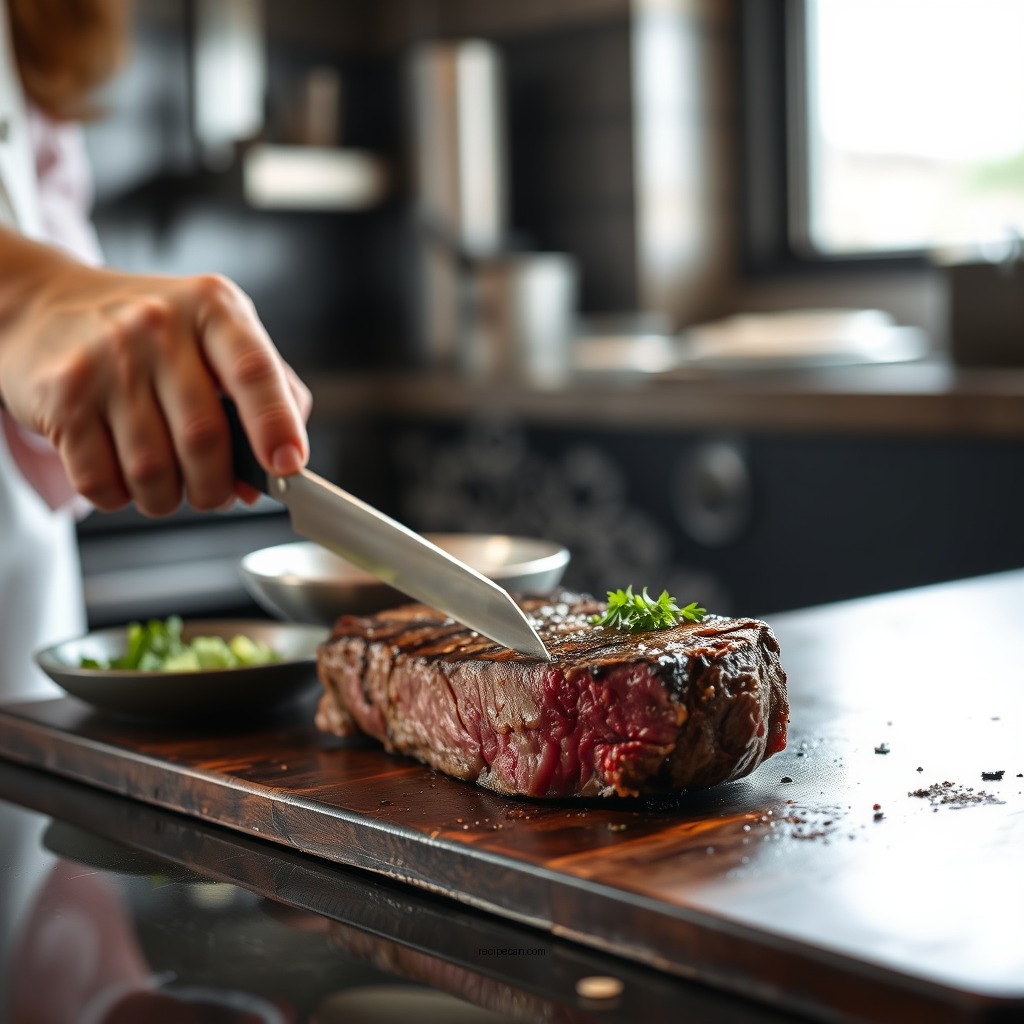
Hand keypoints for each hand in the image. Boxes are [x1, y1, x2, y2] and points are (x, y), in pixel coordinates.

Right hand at [0, 234, 311, 515]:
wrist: (47, 306)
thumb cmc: (155, 334)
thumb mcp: (221, 336)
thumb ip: (270, 393)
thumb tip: (282, 466)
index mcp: (214, 308)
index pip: (254, 371)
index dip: (276, 426)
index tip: (288, 466)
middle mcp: (158, 326)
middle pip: (203, 437)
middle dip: (216, 487)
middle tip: (214, 493)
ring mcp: (105, 360)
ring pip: (152, 471)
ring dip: (166, 498)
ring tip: (166, 483)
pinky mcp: (62, 396)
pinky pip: (101, 481)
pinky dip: (120, 497)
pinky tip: (122, 472)